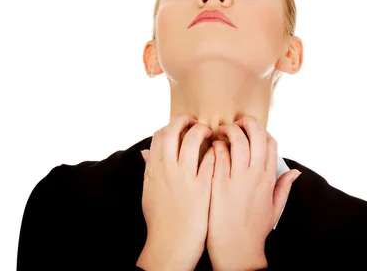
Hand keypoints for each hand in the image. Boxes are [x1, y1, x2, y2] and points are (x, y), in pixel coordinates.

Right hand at [137, 114, 215, 270]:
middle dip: (186, 121)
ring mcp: (184, 177)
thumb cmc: (161, 221)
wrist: (170, 245)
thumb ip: (149, 170)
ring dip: (203, 131)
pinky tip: (221, 153)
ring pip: (193, 139)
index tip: (181, 126)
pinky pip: (211, 159)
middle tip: (195, 123)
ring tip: (211, 134)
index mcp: (154, 169)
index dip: (171, 125)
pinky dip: (216, 151)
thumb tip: (145, 153)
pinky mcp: (202, 187)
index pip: (159, 135)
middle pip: (173, 130)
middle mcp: (167, 169)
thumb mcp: (149, 192)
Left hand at [207, 115, 301, 269]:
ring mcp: (237, 179)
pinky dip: (215, 146)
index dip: (260, 131)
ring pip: (236, 140)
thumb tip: (296, 172)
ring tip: (220, 132)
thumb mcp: (274, 208)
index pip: (270, 142)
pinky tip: (211, 148)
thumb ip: (284, 187)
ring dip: (228, 130)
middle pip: (256, 134)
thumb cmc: (254, 231)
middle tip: (235, 123)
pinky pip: (218, 155)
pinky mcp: (218, 185)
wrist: (237, 252)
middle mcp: (255, 175)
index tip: (250, 130)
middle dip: (246, 122)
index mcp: (268, 179)